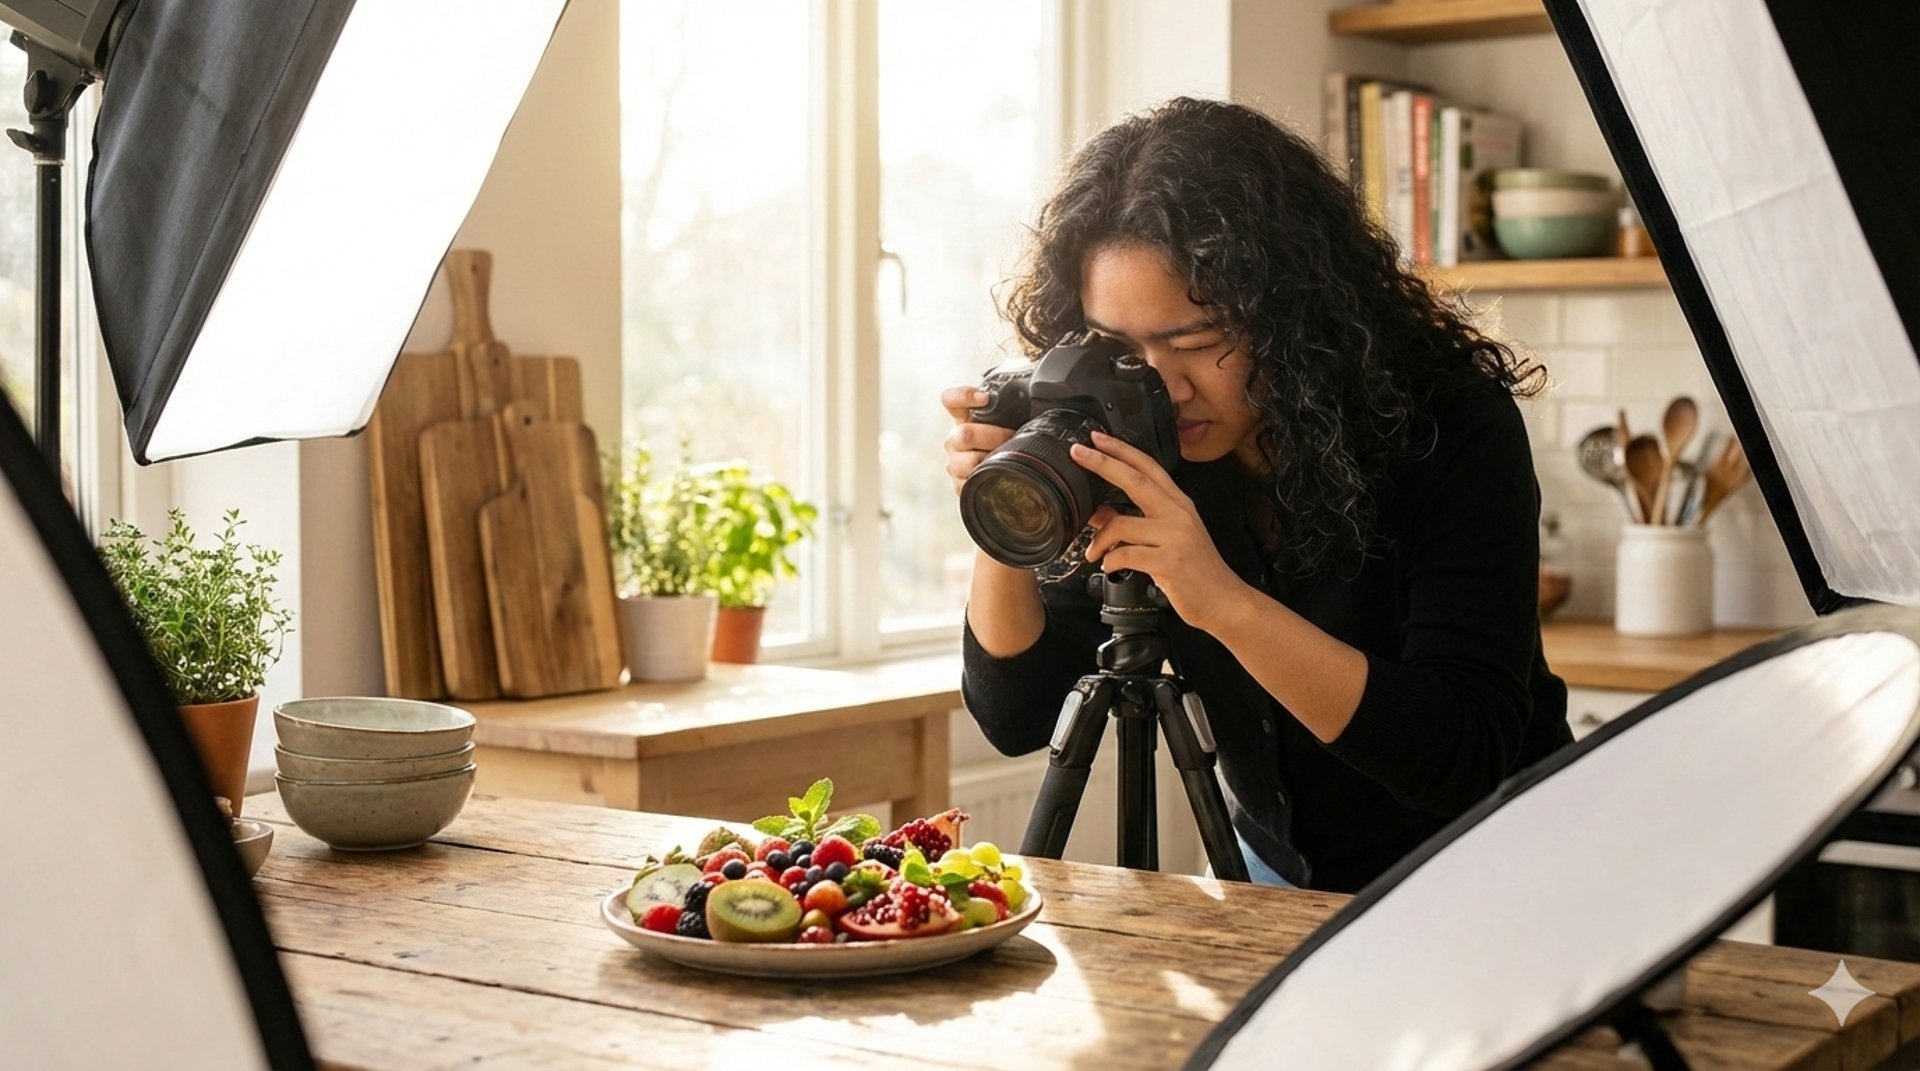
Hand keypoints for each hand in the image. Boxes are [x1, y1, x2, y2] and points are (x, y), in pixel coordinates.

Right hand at [941, 384, 1014, 496]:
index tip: (985, 397)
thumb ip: (1018, 397)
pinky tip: (999, 477)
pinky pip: (967, 484)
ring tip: (1009, 459)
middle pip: (964, 434)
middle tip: (1013, 436)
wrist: (1012, 473)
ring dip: (992, 460)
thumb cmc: (1013, 439)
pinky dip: (987, 482)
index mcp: (964, 417)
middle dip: (994, 436)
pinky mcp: (959, 485)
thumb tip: (1041, 377)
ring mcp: (955, 463)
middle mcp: (955, 439)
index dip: (964, 396)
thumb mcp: (1014, 416)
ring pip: (966, 462)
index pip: (951, 399)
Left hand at [1072, 430, 1252, 632]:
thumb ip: (1133, 524)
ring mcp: (1175, 536)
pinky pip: (1126, 554)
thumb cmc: (1195, 571)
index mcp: (1179, 504)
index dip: (1122, 450)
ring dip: (1099, 540)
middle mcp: (1178, 514)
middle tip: (1078, 452)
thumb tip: (1096, 514)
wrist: (1223, 600)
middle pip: (1136, 479)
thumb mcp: (1166, 540)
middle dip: (1104, 463)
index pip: (1149, 467)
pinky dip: (1110, 561)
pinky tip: (1110, 568)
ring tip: (1093, 553)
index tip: (1097, 438)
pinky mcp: (1169, 561)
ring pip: (1122, 524)